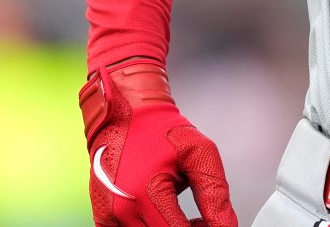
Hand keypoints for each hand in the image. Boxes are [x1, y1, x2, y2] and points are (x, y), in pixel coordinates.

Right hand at [80, 60, 238, 226]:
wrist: (125, 114)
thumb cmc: (158, 128)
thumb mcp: (200, 153)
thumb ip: (215, 194)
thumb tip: (226, 226)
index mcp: (146, 193)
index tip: (213, 223)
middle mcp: (122, 209)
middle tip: (203, 220)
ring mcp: (109, 216)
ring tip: (183, 215)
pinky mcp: (103, 218)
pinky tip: (165, 216)